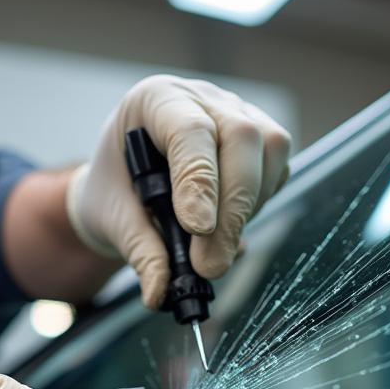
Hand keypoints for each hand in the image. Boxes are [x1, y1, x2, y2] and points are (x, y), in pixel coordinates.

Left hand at [67, 74, 290, 308]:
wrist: (123, 189)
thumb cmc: (114, 192)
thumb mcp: (113, 220)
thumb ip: (139, 252)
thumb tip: (162, 290)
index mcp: (156, 100)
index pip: (191, 131)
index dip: (199, 182)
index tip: (196, 229)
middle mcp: (202, 98)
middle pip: (243, 137)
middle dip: (231, 209)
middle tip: (210, 265)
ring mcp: (236, 114)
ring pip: (270, 149)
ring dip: (249, 208)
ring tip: (214, 248)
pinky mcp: (258, 142)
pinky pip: (276, 170)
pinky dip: (258, 206)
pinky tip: (228, 228)